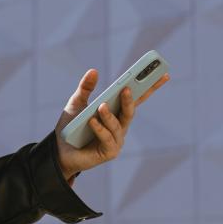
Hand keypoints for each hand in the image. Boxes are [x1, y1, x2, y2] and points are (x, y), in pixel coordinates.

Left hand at [54, 68, 169, 180]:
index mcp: (117, 112)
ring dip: (109, 115)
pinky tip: (92, 121)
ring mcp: (116, 140)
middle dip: (131, 99)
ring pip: (118, 125)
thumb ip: (86, 88)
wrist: (59, 151)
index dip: (150, 86)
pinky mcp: (109, 152)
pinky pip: (106, 138)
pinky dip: (99, 129)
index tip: (163, 74)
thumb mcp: (77, 103)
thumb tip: (94, 70)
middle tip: (127, 88)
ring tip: (101, 106)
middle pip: (131, 111)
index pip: (137, 97)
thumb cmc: (71, 127)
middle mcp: (120, 126)